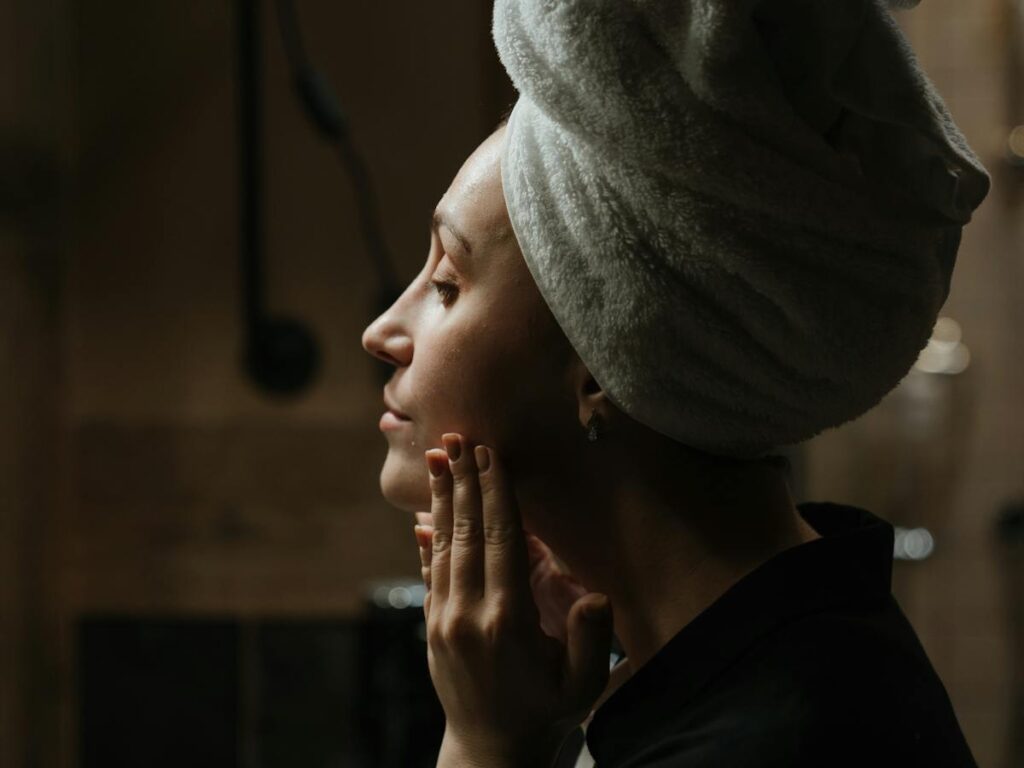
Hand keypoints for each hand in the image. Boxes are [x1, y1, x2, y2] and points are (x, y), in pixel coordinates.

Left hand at [412, 433, 612, 766]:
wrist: (491, 749)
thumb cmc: (546, 712)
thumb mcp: (581, 685)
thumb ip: (588, 639)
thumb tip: (596, 594)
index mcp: (508, 622)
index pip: (502, 542)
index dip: (496, 494)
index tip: (491, 455)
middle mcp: (469, 615)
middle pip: (467, 533)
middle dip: (464, 482)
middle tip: (457, 437)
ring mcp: (444, 620)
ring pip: (442, 546)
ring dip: (442, 499)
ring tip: (439, 459)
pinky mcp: (431, 626)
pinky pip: (429, 571)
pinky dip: (428, 536)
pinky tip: (424, 512)